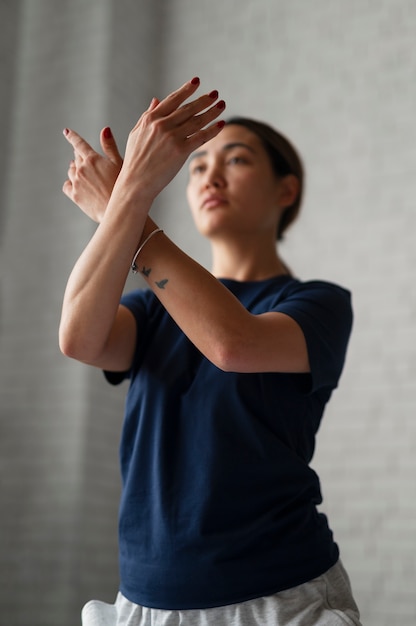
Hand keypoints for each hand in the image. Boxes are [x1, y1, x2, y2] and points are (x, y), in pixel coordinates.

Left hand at [63, 126, 122, 222]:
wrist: (116, 210)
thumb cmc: (121, 187)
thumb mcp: (119, 164)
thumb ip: (110, 146)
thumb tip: (105, 129)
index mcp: (92, 159)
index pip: (79, 143)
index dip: (72, 136)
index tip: (66, 132)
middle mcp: (81, 168)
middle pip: (76, 158)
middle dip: (81, 158)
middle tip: (91, 165)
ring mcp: (76, 182)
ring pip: (71, 171)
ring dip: (77, 170)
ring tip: (87, 177)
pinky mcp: (74, 194)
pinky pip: (67, 185)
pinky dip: (70, 184)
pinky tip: (78, 186)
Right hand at [118, 77, 225, 202]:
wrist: (136, 183)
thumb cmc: (136, 161)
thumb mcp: (136, 134)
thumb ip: (147, 116)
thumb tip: (156, 99)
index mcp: (150, 119)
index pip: (172, 100)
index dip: (186, 90)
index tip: (196, 81)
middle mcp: (161, 125)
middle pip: (187, 109)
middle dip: (203, 100)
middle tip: (215, 93)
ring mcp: (172, 138)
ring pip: (197, 121)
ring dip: (212, 112)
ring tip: (222, 104)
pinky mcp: (180, 151)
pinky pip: (200, 137)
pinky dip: (212, 130)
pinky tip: (221, 124)